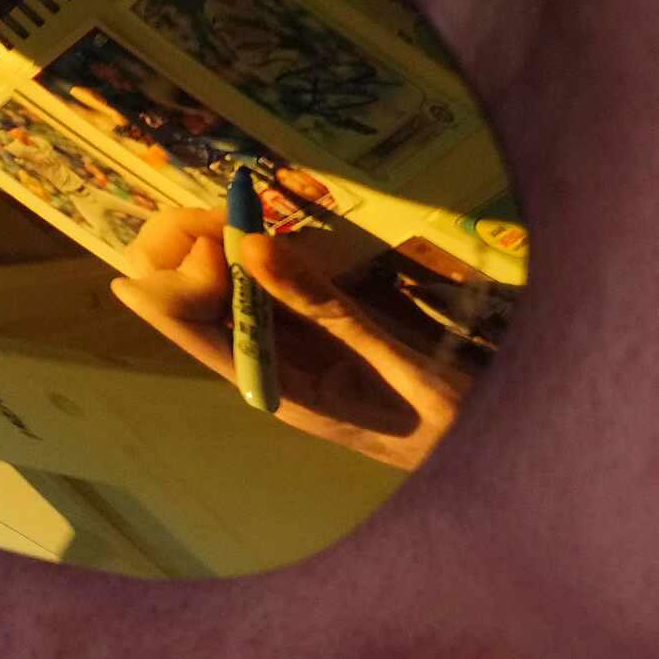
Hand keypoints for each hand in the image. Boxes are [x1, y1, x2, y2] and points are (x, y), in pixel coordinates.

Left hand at [108, 208, 469, 470]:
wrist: (486, 454)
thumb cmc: (443, 420)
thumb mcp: (387, 357)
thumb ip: (320, 304)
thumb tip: (249, 246)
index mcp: (275, 387)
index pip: (191, 328)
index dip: (173, 275)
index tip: (208, 228)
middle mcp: (268, 370)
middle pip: (190, 307)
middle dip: (188, 253)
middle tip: (231, 208)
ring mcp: (289, 354)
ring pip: (220, 296)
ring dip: (217, 247)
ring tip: (241, 204)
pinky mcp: (315, 339)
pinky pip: (263, 294)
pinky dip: (253, 256)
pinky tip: (259, 227)